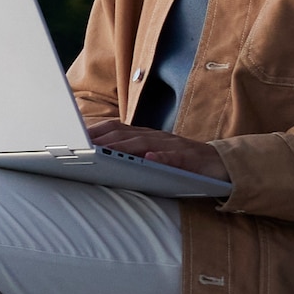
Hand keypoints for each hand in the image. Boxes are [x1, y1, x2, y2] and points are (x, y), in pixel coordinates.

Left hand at [85, 121, 213, 172]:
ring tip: (103, 150)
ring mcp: (174, 146)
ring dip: (123, 147)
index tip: (72, 137)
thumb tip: (97, 156)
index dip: (94, 131)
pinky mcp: (191, 158)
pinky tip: (150, 158)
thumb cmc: (180, 162)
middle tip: (78, 145)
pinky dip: (162, 157)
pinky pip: (176, 157)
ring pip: (146, 144)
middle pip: (125, 135)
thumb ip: (129, 154)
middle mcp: (156, 137)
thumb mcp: (151, 156)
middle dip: (101, 138)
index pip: (115, 129)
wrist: (222, 164)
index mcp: (145, 136)